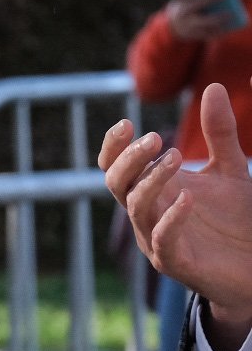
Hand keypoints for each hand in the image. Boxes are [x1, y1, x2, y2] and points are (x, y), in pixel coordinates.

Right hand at [100, 82, 251, 348]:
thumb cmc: (237, 220)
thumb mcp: (230, 169)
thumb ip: (219, 133)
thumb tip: (213, 87)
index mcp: (153, 190)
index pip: (115, 166)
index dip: (113, 146)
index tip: (126, 123)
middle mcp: (147, 213)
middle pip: (115, 183)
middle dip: (128, 160)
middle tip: (153, 137)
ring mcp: (157, 239)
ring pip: (135, 208)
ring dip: (150, 182)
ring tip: (174, 157)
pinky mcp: (176, 263)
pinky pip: (162, 241)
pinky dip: (171, 219)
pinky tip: (188, 199)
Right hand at [167, 0, 236, 42]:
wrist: (175, 26)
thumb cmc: (190, 4)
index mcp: (181, 0)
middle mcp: (182, 12)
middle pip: (195, 4)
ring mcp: (187, 25)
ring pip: (202, 22)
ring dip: (216, 18)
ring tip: (229, 14)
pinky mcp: (194, 35)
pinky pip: (208, 34)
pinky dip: (218, 31)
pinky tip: (228, 27)